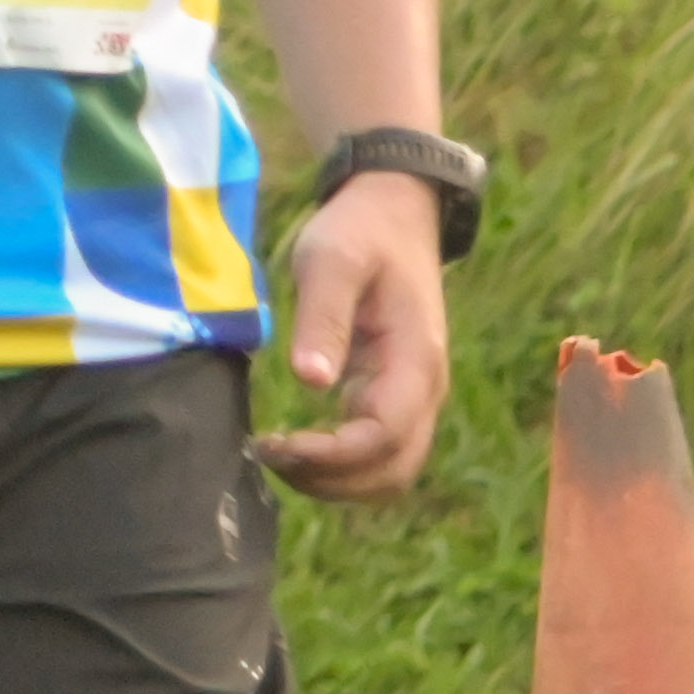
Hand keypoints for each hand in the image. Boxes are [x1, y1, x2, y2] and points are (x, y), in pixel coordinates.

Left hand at [249, 170, 453, 501]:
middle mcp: (424, 389)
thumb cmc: (360, 232)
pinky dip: (341, 465)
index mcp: (415, 361)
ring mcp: (413, 395)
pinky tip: (296, 447)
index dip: (331, 457)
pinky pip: (378, 450)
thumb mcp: (333, 260)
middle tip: (269, 456)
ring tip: (277, 456)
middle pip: (393, 470)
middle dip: (332, 480)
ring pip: (390, 470)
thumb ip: (324, 316)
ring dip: (337, 480)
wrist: (394, 213)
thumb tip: (310, 381)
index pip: (383, 437)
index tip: (276, 445)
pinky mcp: (392, 392)